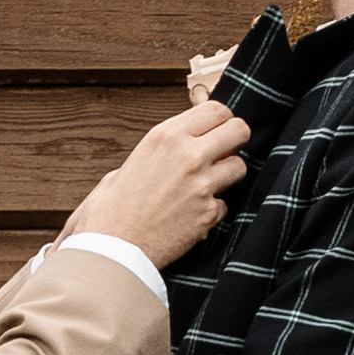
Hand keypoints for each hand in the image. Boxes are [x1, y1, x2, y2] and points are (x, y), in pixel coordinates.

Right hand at [85, 94, 252, 267]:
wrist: (112, 245)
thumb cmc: (113, 205)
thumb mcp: (134, 160)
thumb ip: (163, 149)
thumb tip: (182, 147)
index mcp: (166, 136)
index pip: (216, 109)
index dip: (220, 119)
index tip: (216, 129)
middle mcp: (188, 155)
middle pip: (239, 130)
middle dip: (236, 139)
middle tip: (225, 150)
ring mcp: (202, 185)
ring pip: (240, 166)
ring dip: (229, 174)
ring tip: (209, 182)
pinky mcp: (208, 213)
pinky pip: (225, 203)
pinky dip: (213, 208)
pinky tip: (194, 212)